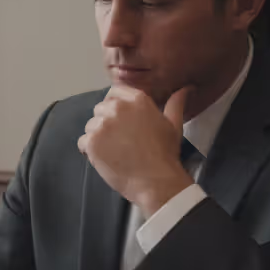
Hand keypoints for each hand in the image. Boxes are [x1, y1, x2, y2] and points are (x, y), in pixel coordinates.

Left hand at [77, 85, 194, 217]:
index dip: (114, 105)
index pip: (114, 91)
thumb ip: (175, 103)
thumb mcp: (174, 124)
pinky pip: (83, 142)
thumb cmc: (166, 154)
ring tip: (114, 151)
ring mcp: (103, 124)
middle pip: (100, 108)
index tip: (120, 120)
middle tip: (120, 141)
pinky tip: (106, 159)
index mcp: (137, 99)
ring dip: (97, 137)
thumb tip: (186, 88)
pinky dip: (89, 151)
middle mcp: (118, 107)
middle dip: (106, 122)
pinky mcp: (92, 141)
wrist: (156, 181)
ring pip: (90, 125)